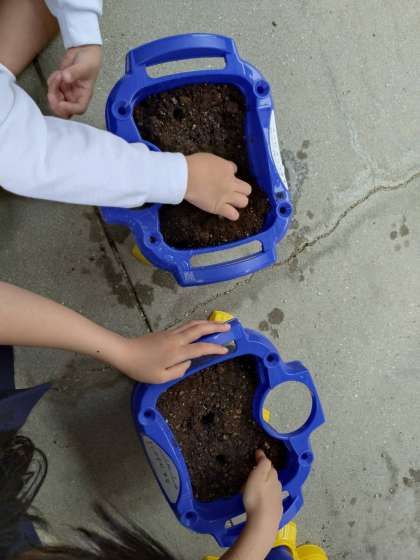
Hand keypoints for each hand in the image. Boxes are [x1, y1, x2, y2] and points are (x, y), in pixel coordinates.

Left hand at [47, 45, 102, 117]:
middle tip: (52, 93)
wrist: (83, 50)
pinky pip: (51, 88)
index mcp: (84, 95)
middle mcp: (76, 96)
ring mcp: (67, 91)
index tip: (61, 103)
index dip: (69, 109)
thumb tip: (66, 77)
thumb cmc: (89, 61)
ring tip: (59, 74)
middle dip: (56, 103)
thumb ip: (75, 72)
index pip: (79, 109)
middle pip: (64, 110)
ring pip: (55, 99)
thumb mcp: (84, 66)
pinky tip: (58, 72)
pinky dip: (51, 81)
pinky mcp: (60, 85)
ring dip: (53, 89)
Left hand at [110, 320, 229, 382]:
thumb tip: (189, 362)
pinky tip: (201, 325)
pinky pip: (186, 325)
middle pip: (200, 329)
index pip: (201, 348)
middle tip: (230, 326)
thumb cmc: (141, 368)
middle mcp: (177, 339)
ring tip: (219, 323)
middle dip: (216, 327)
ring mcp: (171, 333)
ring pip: (193, 324)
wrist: (124, 352)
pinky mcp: (166, 331)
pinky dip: (197, 324)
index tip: (227, 349)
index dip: (215, 348)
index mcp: (177, 352)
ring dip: (208, 322)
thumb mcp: (161, 377)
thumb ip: (179, 370)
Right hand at [185, 153, 251, 220]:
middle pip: (247, 189)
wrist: (185, 176)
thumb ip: (217, 164)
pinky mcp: (219, 207)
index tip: (222, 176)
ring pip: (244, 202)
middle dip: (241, 190)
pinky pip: (234, 215)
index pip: (235, 170)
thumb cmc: (193, 165)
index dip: (229, 174)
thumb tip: (218, 168)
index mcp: (227, 168)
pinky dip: (232, 214)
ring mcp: (226, 196)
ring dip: (239, 202)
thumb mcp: (209, 158)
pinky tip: (227, 212)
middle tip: (232, 191)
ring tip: (231, 203)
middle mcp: (231, 183)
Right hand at [243, 450, 282, 527]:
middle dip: (264, 471)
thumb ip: (262, 463)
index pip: (267, 463)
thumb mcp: (257, 475)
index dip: (261, 458)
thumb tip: (262, 453)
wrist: (264, 522)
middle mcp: (277, 485)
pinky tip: (262, 499)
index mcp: (272, 475)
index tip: (256, 453)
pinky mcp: (276, 509)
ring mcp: (278, 497)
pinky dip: (267, 495)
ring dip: (265, 483)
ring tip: (256, 486)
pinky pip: (271, 497)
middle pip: (271, 474)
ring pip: (272, 486)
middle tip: (253, 471)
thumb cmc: (257, 497)